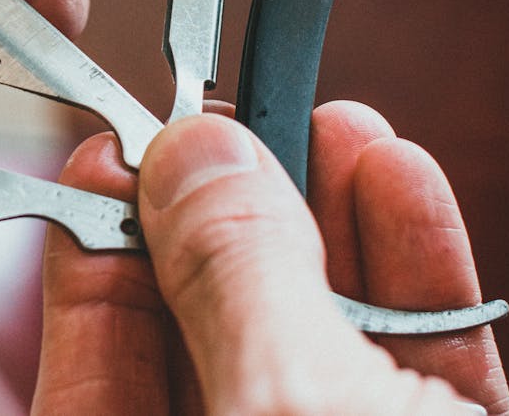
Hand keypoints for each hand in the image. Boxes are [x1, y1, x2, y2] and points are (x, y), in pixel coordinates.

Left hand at [35, 101, 508, 413]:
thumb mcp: (282, 403)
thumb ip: (234, 278)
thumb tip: (195, 157)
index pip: (93, 349)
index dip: (104, 234)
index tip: (125, 147)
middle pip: (212, 323)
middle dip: (234, 207)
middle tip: (243, 121)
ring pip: (318, 333)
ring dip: (333, 219)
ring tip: (337, 125)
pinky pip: (413, 363)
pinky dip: (415, 275)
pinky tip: (400, 184)